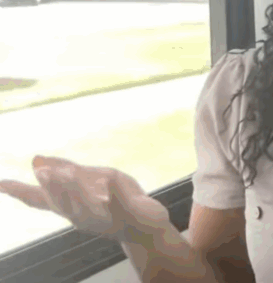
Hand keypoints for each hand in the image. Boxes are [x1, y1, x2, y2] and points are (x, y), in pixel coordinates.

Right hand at [0, 156, 169, 244]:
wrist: (145, 226)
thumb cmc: (115, 201)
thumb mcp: (91, 181)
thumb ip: (67, 171)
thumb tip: (36, 159)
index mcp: (71, 206)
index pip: (41, 200)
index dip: (20, 192)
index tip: (0, 183)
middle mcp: (82, 215)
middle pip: (62, 204)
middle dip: (53, 188)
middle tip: (43, 172)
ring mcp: (104, 216)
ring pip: (87, 206)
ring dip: (77, 190)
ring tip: (69, 173)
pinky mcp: (127, 213)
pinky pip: (120, 202)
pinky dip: (114, 193)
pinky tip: (110, 181)